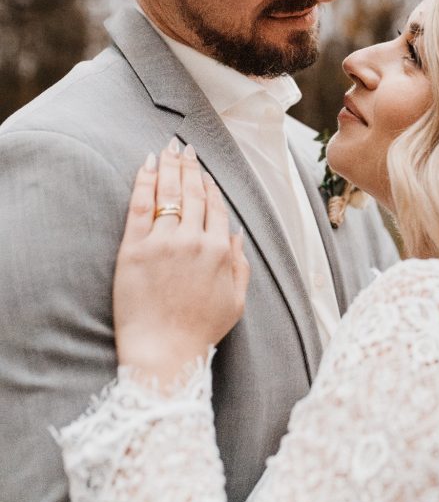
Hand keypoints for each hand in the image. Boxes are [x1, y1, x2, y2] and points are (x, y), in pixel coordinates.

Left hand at [113, 140, 249, 384]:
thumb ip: (240, 265)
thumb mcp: (236, 302)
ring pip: (168, 193)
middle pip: (192, 193)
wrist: (164, 354)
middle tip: (184, 147)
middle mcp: (193, 241)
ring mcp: (163, 243)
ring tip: (167, 149)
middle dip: (189, 166)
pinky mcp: (134, 249)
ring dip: (169, 166)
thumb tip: (235, 234)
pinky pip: (140, 206)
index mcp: (220, 251)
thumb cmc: (200, 332)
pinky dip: (143, 181)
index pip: (215, 207)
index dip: (209, 185)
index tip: (204, 171)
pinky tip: (146, 165)